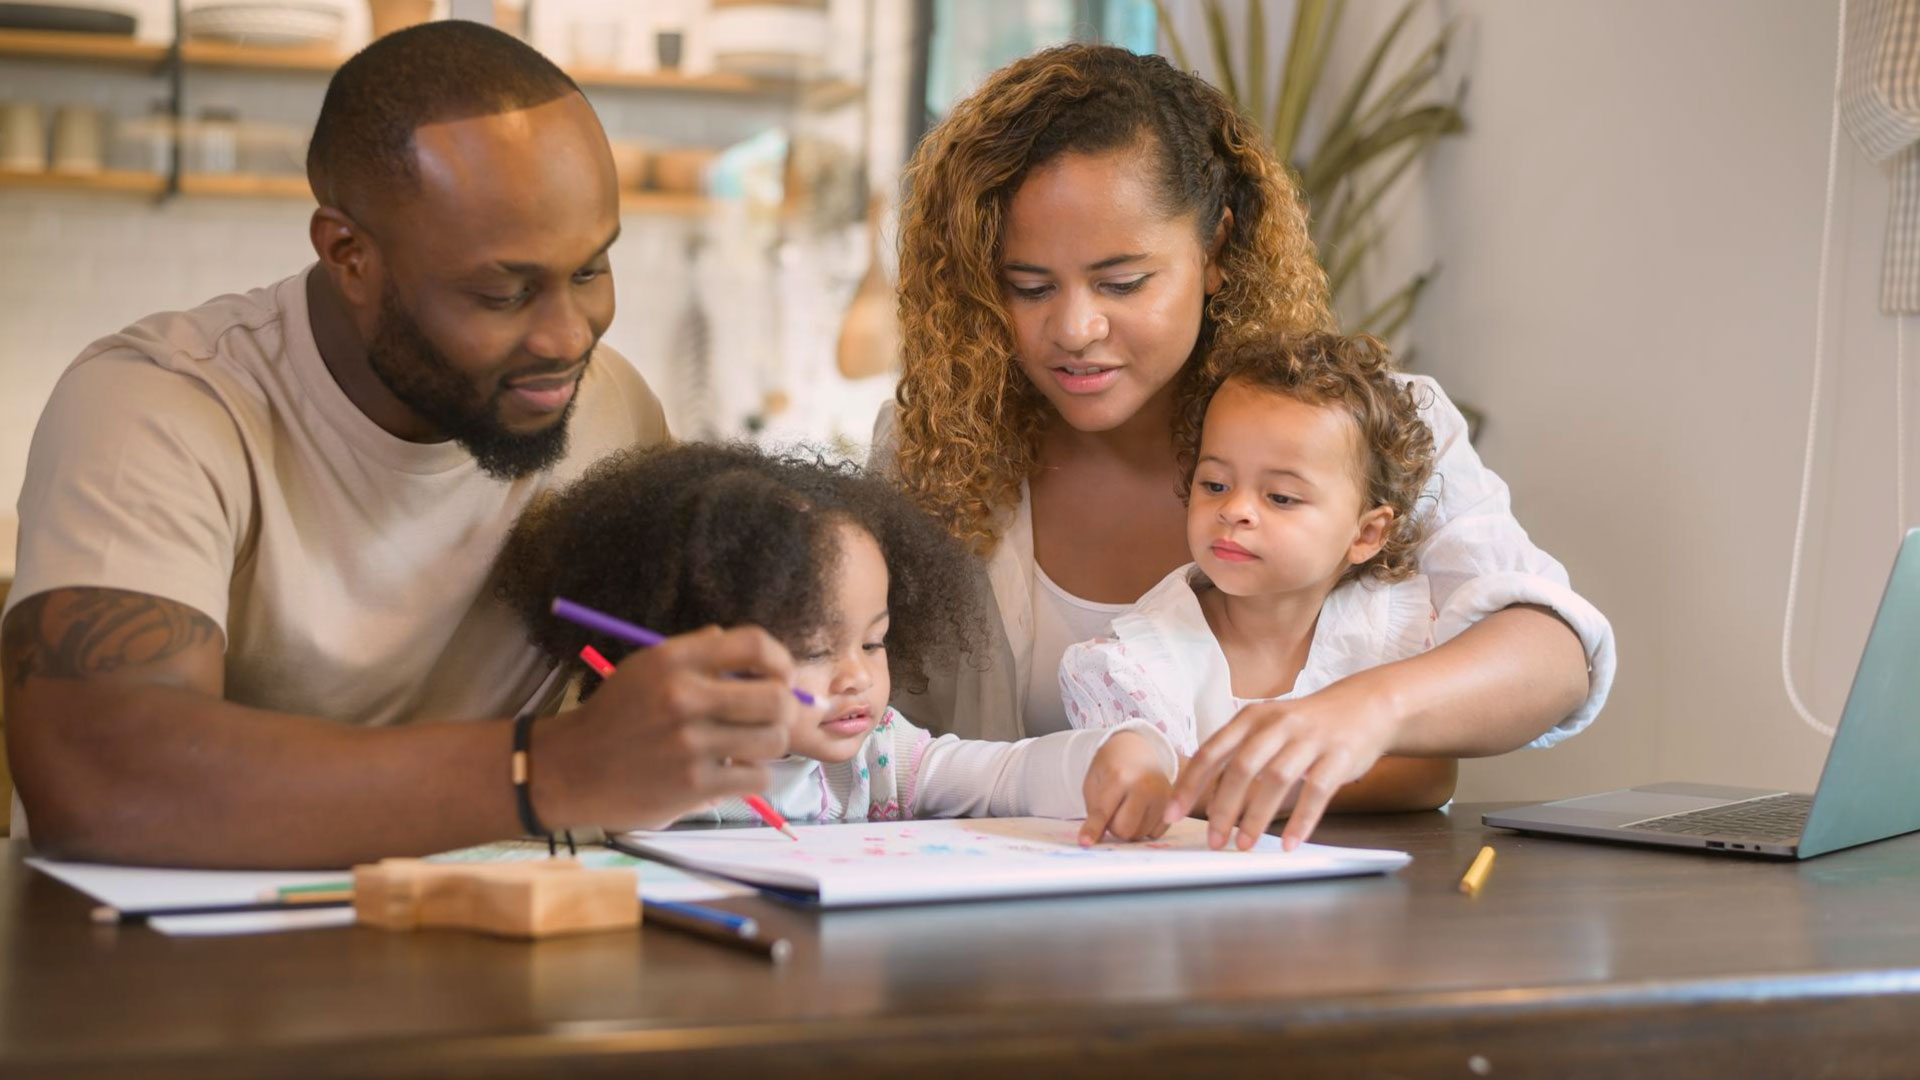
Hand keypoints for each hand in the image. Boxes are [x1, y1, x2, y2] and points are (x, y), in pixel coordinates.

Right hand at [538, 625, 799, 830]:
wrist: (568, 770)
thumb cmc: (614, 717)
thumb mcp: (645, 669)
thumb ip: (694, 653)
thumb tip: (739, 643)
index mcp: (673, 661)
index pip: (754, 645)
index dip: (780, 660)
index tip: (780, 675)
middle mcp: (682, 697)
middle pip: (776, 697)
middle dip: (783, 708)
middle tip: (769, 717)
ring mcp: (689, 744)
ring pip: (773, 740)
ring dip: (767, 744)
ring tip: (746, 745)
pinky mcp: (693, 786)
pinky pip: (757, 778)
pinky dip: (750, 776)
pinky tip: (729, 772)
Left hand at [1078, 732, 1174, 845]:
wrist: (1137, 750)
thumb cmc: (1111, 768)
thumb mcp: (1094, 783)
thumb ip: (1094, 812)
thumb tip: (1090, 841)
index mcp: (1120, 777)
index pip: (1103, 813)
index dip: (1093, 829)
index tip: (1084, 842)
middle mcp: (1145, 787)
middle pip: (1124, 831)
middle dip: (1114, 826)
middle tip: (1113, 810)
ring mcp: (1163, 796)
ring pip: (1139, 835)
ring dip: (1130, 828)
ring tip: (1128, 807)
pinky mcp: (1173, 804)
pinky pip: (1155, 833)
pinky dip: (1145, 827)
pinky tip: (1142, 809)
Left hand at [1163, 672, 1403, 850]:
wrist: (1365, 706)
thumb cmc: (1307, 726)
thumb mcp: (1268, 728)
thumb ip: (1239, 755)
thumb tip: (1207, 801)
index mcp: (1252, 718)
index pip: (1211, 752)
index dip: (1190, 785)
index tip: (1172, 814)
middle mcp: (1278, 724)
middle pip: (1241, 768)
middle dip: (1223, 808)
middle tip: (1213, 840)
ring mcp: (1310, 739)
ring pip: (1276, 780)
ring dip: (1257, 817)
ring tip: (1245, 845)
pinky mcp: (1338, 756)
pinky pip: (1317, 792)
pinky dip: (1301, 820)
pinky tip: (1289, 843)